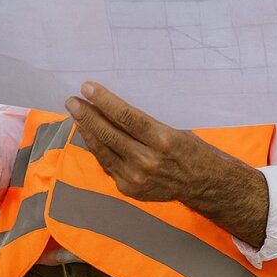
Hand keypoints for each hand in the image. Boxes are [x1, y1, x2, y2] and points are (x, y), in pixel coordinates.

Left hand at [64, 82, 208, 201]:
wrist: (204, 184)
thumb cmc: (192, 150)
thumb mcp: (178, 130)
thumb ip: (149, 123)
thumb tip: (117, 106)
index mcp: (164, 140)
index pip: (127, 117)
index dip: (105, 101)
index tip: (89, 88)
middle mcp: (148, 160)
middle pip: (109, 133)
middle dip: (87, 114)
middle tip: (72, 100)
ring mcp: (136, 177)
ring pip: (103, 149)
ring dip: (86, 130)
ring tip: (75, 114)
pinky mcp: (129, 188)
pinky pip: (106, 164)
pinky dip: (96, 148)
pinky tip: (88, 135)